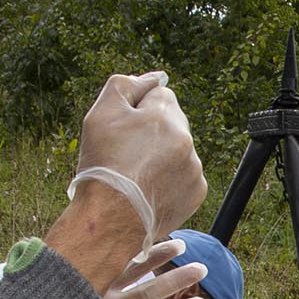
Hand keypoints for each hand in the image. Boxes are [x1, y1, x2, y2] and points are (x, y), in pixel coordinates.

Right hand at [74, 71, 206, 229]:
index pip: (159, 94)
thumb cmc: (102, 166)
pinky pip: (185, 175)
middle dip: (152, 131)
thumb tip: (153, 77)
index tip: (123, 129)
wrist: (109, 221)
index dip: (137, 109)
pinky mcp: (197, 192)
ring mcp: (194, 167)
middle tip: (126, 154)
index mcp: (165, 115)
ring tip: (136, 175)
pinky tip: (149, 187)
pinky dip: (170, 178)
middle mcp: (186, 139)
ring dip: (162, 155)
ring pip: (179, 149)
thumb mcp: (101, 113)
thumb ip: (126, 84)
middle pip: (171, 122)